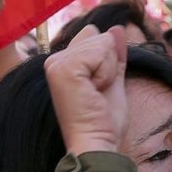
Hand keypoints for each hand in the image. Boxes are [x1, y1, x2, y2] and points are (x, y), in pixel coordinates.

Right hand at [45, 25, 128, 154]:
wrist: (97, 143)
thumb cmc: (104, 121)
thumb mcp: (113, 80)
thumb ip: (114, 55)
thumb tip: (117, 28)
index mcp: (63, 63)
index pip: (93, 35)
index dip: (107, 61)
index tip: (98, 89)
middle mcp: (54, 60)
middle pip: (98, 36)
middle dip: (109, 64)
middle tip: (97, 92)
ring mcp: (57, 63)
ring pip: (101, 42)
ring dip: (108, 70)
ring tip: (95, 93)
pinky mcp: (64, 68)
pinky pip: (100, 51)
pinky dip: (106, 72)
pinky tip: (95, 91)